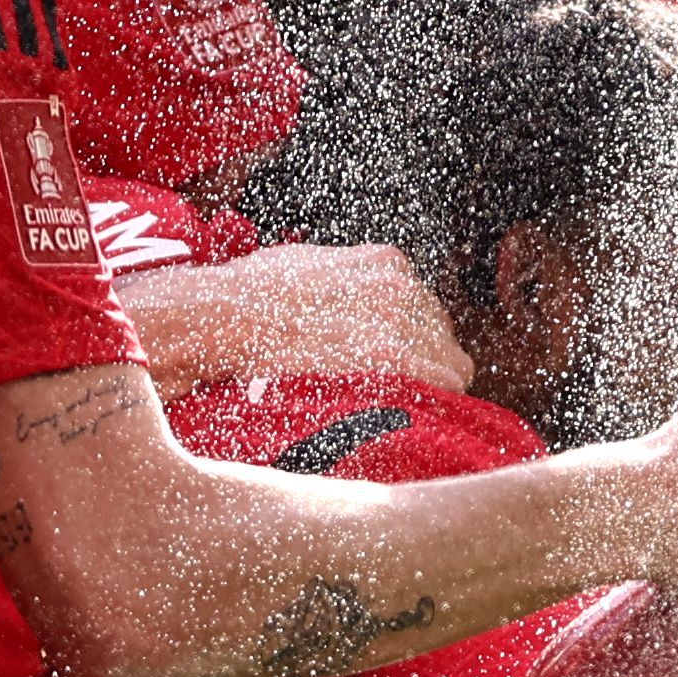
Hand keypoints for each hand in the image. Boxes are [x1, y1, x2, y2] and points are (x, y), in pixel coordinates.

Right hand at [117, 243, 473, 394]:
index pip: (426, 305)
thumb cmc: (251, 295)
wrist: (227, 317)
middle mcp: (403, 286)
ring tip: (396, 405)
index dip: (411, 336)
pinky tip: (412, 413)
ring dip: (428, 384)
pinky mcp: (394, 357)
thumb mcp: (306, 265)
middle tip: (390, 387)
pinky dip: (434, 401)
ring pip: (450, 361)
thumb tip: (340, 300)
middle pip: (441, 332)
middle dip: (421, 359)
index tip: (390, 358)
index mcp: (385, 263)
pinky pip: (446, 383)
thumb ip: (342, 280)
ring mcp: (401, 320)